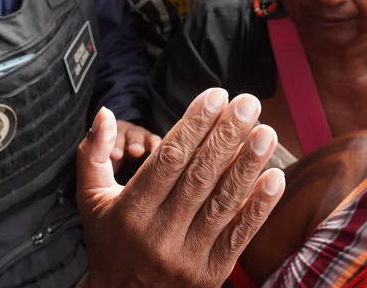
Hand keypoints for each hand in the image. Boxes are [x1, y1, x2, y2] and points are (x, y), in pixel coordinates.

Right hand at [75, 89, 283, 286]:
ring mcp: (187, 257)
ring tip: (266, 132)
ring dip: (248, 165)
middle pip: (199, 176)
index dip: (194, 125)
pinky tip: (275, 178)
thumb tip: (104, 113)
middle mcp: (159, 234)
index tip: (216, 96)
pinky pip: (239, 236)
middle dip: (226, 136)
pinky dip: (259, 207)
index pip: (168, 159)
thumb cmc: (109, 243)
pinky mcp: (210, 275)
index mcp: (131, 211)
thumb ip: (92, 155)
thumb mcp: (91, 200)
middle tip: (248, 103)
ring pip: (223, 203)